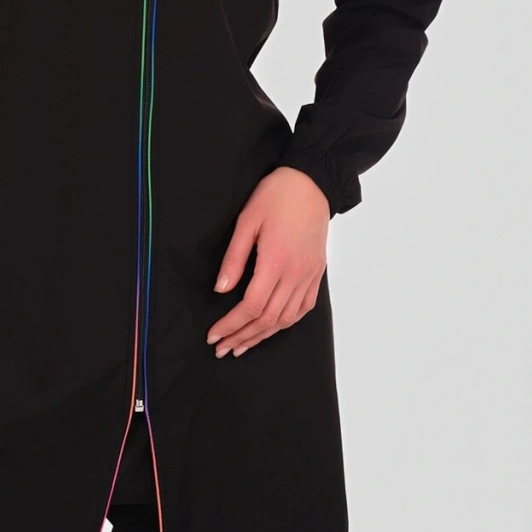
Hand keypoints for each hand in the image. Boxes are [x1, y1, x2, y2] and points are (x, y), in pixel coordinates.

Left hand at [206, 166, 329, 356]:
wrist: (312, 182)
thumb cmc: (276, 196)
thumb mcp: (247, 221)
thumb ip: (234, 258)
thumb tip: (221, 290)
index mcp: (276, 261)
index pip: (252, 306)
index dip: (231, 324)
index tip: (214, 334)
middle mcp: (296, 274)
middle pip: (268, 319)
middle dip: (242, 336)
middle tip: (222, 348)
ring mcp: (309, 275)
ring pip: (287, 318)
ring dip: (262, 336)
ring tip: (242, 345)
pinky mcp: (317, 272)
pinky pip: (304, 308)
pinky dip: (287, 323)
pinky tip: (272, 328)